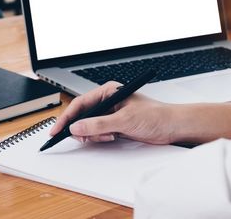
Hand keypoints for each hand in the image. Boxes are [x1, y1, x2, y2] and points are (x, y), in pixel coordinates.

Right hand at [49, 81, 175, 144]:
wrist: (172, 127)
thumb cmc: (155, 115)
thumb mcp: (124, 120)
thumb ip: (98, 124)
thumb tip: (77, 127)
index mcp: (109, 91)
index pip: (80, 103)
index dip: (67, 117)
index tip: (58, 129)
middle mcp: (108, 101)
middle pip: (82, 115)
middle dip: (81, 128)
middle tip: (81, 138)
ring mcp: (111, 114)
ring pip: (89, 126)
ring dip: (93, 134)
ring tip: (107, 137)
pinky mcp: (115, 125)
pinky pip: (98, 132)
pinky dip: (100, 138)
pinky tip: (111, 138)